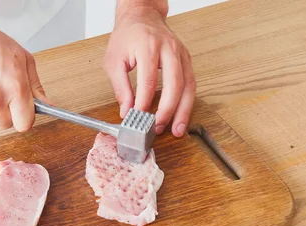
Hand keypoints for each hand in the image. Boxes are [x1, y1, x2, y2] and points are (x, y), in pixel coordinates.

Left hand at [104, 2, 195, 136]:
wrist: (142, 16)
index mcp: (148, 47)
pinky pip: (191, 83)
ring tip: (177, 129)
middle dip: (167, 110)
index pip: (148, 81)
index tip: (137, 118)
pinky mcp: (186, 59)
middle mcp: (168, 49)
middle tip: (158, 127)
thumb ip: (120, 87)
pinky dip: (187, 101)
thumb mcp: (114, 60)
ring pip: (188, 86)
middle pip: (174, 84)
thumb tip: (126, 111)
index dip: (143, 103)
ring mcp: (181, 53)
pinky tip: (182, 115)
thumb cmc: (127, 36)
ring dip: (184, 110)